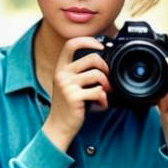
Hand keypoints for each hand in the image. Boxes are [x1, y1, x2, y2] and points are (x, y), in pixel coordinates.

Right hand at [42, 37, 111, 151]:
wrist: (59, 127)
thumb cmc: (68, 106)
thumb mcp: (69, 85)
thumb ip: (79, 73)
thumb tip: (103, 62)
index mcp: (61, 68)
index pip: (71, 44)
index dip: (87, 41)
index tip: (100, 46)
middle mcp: (62, 74)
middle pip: (92, 58)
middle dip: (105, 67)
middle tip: (108, 79)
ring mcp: (67, 85)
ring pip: (97, 75)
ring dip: (106, 86)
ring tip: (104, 95)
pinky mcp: (74, 97)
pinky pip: (98, 92)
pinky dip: (104, 100)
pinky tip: (100, 106)